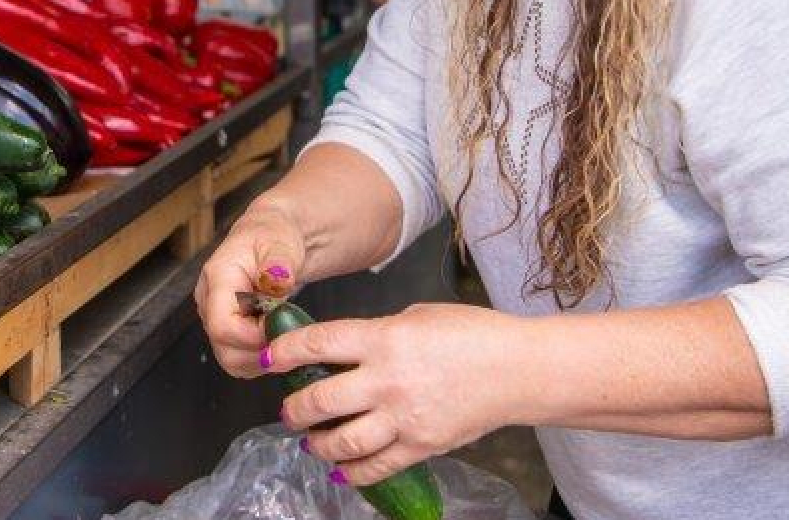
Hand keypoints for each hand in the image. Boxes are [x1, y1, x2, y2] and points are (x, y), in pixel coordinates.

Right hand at [194, 204, 307, 377]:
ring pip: (231, 360)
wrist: (271, 237)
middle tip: (287, 332)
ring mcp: (215, 319)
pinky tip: (276, 338)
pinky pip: (239, 360)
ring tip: (284, 333)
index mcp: (217, 278)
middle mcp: (209, 302)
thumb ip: (278, 264)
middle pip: (224, 349)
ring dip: (262, 358)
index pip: (222, 325)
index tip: (279, 325)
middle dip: (260, 351)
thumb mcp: (280, 243)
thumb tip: (277, 281)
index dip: (253, 336)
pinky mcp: (225, 332)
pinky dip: (261, 359)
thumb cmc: (273, 237)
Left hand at [267, 302, 527, 484]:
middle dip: (293, 409)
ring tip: (310, 441)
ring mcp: (403, 417)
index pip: (317, 344)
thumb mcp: (417, 316)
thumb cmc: (473, 334)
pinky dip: (351, 472)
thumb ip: (377, 333)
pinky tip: (339, 468)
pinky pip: (375, 467)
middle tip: (288, 410)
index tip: (269, 359)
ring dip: (316, 444)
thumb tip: (344, 349)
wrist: (519, 370)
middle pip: (319, 400)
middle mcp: (387, 380)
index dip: (284, 353)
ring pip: (341, 442)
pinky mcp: (421, 446)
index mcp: (383, 338)